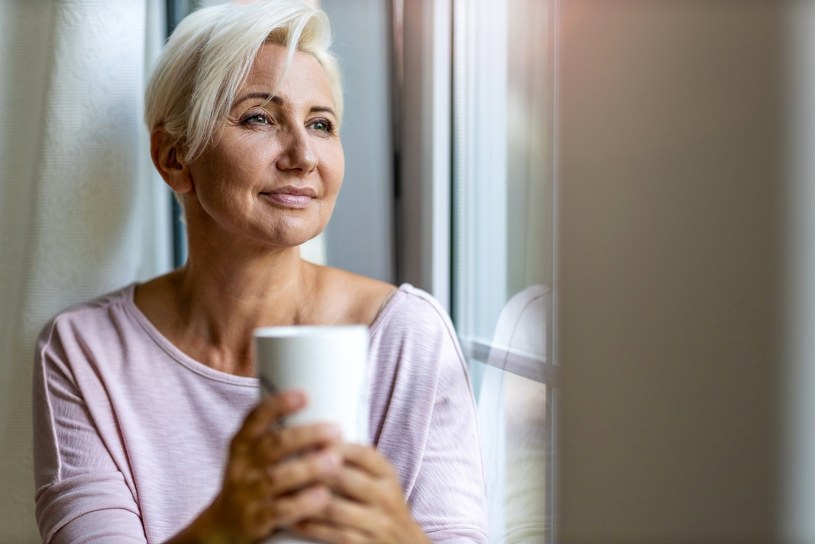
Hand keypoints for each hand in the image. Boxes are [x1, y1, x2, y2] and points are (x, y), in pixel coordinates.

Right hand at [167, 390, 343, 543]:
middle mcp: (242, 466)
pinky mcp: (254, 521)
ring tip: (335, 460)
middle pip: (274, 446)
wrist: (223, 526)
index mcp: (241, 444)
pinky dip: (302, 504)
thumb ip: (278, 434)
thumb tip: (324, 402)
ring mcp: (246, 494)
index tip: (304, 394)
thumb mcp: (253, 454)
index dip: (278, 405)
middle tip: (336, 430)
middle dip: (306, 435)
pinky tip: (322, 496)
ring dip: (308, 468)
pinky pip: (279, 512)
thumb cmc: (253, 479)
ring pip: (277, 478)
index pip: (255, 418)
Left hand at [290, 444, 429, 543]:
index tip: (307, 441)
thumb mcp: (379, 481)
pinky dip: (309, 526)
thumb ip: (356, 464)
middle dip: (310, 472)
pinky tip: (292, 520)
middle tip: (282, 467)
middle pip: (342, 478)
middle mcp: (385, 496)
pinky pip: (332, 534)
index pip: (361, 453)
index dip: (333, 446)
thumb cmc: (382, 508)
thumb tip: (316, 439)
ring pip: (332, 508)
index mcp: (387, 474)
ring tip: (281, 494)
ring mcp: (378, 522)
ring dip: (302, 501)